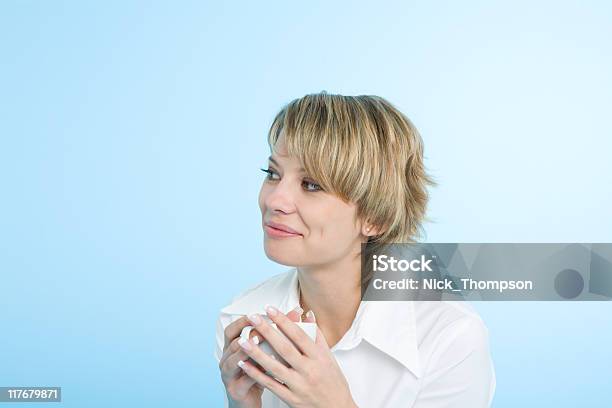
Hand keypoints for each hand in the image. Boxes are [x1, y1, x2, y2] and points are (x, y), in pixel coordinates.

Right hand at [219, 307, 303, 407]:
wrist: (248, 403)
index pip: (232, 330)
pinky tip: (267, 368)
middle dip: (248, 334)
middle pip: (233, 342)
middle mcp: (226, 360)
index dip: (243, 321)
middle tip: (261, 327)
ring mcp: (229, 375)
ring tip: (260, 343)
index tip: (259, 314)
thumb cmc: (257, 375)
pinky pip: (244, 380)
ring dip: (247, 351)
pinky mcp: (236, 390)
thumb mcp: (264, 354)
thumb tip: (296, 314)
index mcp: (232, 349)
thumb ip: (276, 335)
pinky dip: (254, 373)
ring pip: (234, 360)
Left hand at [236, 306, 356, 407]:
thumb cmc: (333, 382)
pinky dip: (257, 374)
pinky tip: (245, 364)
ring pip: (274, 367)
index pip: (299, 335)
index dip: (284, 321)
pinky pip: (271, 385)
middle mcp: (309, 370)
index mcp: (319, 357)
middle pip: (284, 348)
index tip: (270, 309)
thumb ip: (317, 335)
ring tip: (242, 341)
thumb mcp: (329, 357)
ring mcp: (299, 385)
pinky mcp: (291, 398)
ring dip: (256, 353)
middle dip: (267, 331)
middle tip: (253, 318)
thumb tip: (307, 314)